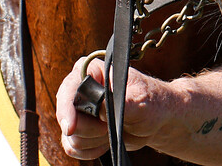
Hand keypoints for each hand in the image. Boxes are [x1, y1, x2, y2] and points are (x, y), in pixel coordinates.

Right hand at [56, 57, 174, 159]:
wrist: (155, 120)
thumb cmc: (151, 102)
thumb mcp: (140, 101)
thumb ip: (120, 103)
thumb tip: (98, 107)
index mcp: (94, 70)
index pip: (70, 87)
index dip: (67, 107)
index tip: (71, 127)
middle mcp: (81, 87)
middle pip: (68, 116)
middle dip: (90, 129)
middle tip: (109, 127)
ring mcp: (79, 110)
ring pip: (70, 136)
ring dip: (93, 140)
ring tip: (111, 132)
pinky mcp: (81, 129)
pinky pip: (73, 148)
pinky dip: (89, 151)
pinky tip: (105, 143)